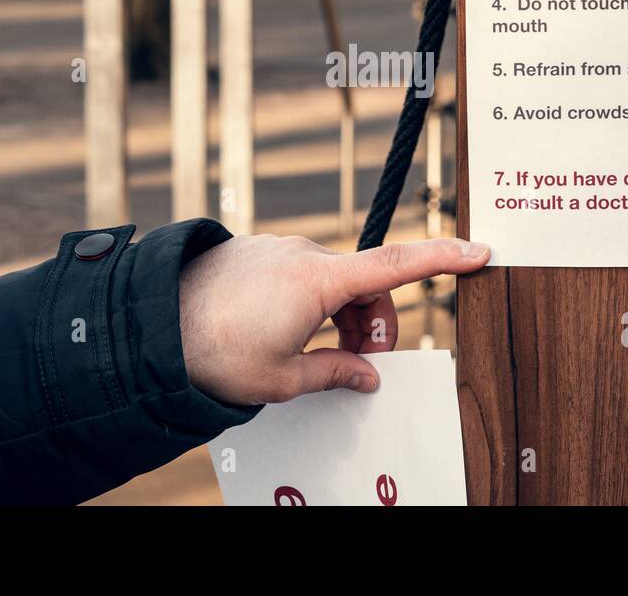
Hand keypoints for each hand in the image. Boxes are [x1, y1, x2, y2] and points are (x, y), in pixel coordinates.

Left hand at [177, 234, 489, 405]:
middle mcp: (303, 254)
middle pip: (366, 283)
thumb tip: (365, 375)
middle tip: (361, 364)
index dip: (443, 259)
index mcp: (318, 281)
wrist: (149, 323)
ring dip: (339, 314)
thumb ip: (334, 373)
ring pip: (333, 279)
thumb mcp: (281, 380)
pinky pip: (302, 272)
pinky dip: (310, 301)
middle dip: (373, 322)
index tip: (479, 250)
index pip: (397, 265)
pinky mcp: (259, 251)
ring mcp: (279, 248)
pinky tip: (282, 329)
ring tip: (311, 354)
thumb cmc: (212, 352)